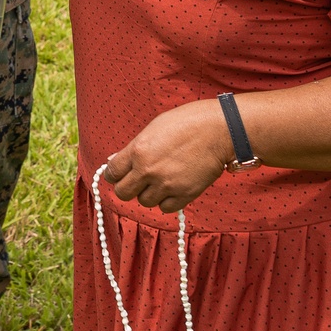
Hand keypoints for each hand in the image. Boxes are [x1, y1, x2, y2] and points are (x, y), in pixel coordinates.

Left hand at [104, 101, 233, 212]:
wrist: (219, 129)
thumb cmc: (187, 122)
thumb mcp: (154, 128)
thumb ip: (136, 148)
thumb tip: (120, 161)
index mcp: (138, 150)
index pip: (112, 173)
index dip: (115, 174)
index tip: (120, 174)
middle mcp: (148, 170)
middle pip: (123, 193)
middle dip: (128, 187)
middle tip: (137, 181)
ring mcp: (166, 185)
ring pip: (145, 202)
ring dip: (150, 194)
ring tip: (161, 181)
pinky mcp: (184, 195)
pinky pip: (166, 208)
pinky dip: (167, 200)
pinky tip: (174, 187)